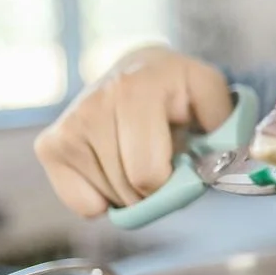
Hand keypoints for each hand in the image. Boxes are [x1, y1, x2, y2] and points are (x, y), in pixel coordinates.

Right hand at [34, 45, 232, 217]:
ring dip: (130, 191)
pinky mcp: (49, 145)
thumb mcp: (210, 95)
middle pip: (127, 190)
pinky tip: (114, 165)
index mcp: (137, 89)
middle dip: (153, 188)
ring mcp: (68, 125)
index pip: (148, 174)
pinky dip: (102, 198)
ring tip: (138, 155)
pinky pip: (81, 205)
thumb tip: (222, 165)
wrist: (138, 69)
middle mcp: (95, 103)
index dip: (173, 182)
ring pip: (105, 200)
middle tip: (161, 159)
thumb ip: (226, 129)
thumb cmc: (179, 89)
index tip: (181, 162)